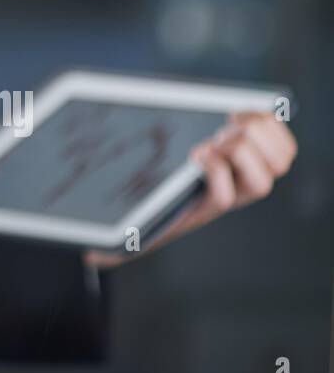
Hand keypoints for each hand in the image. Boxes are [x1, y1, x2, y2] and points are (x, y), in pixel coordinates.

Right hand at [83, 110, 296, 270]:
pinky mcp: (261, 156)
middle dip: (238, 152)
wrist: (175, 202)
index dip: (216, 173)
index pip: (224, 199)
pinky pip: (283, 146)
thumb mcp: (127, 229)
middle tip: (213, 137)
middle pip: (260, 182)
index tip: (195, 152)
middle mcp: (232, 196)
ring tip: (230, 123)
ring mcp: (251, 176)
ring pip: (277, 165)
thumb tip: (89, 257)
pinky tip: (245, 115)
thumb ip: (111, 246)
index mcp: (200, 208)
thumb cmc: (150, 210)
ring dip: (256, 138)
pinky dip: (271, 127)